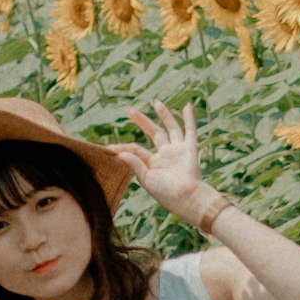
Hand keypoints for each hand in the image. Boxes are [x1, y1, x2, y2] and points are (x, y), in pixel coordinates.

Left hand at [121, 102, 216, 229]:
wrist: (186, 198)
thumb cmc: (166, 193)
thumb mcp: (147, 179)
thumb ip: (135, 164)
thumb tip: (119, 153)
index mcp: (153, 164)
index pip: (136, 149)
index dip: (123, 147)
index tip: (109, 148)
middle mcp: (166, 155)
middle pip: (154, 133)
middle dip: (143, 121)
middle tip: (130, 110)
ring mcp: (178, 150)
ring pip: (172, 128)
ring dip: (165, 115)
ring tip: (156, 102)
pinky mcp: (190, 149)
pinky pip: (190, 130)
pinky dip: (190, 118)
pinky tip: (187, 106)